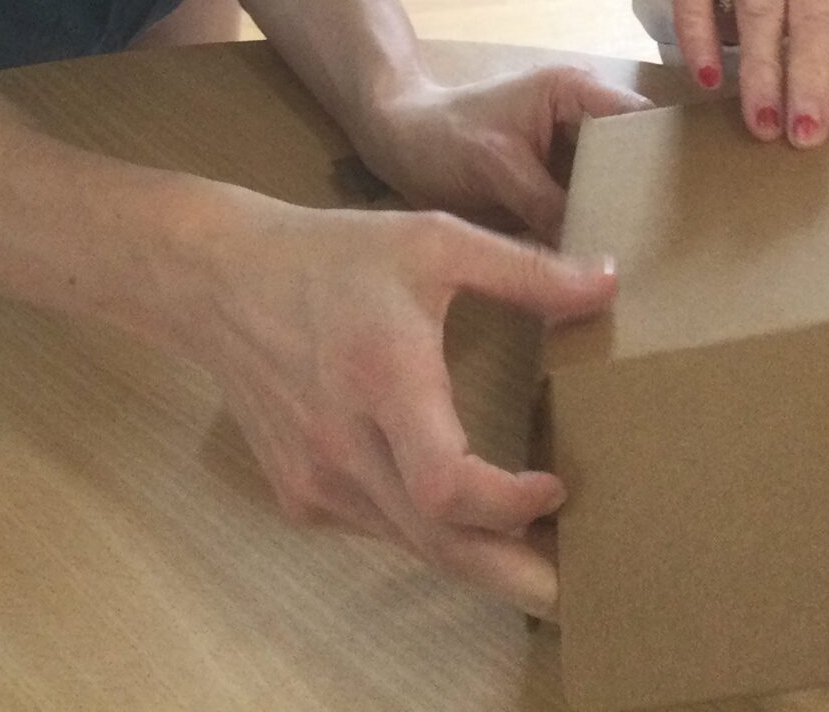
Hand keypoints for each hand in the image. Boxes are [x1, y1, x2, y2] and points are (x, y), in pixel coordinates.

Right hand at [190, 194, 615, 614]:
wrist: (220, 284)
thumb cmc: (335, 256)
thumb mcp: (435, 242)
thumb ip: (526, 270)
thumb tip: (608, 283)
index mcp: (383, 379)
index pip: (446, 484)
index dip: (507, 505)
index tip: (556, 486)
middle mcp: (345, 445)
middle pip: (438, 544)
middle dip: (512, 574)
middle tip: (574, 586)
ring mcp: (316, 480)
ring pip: (411, 545)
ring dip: (476, 558)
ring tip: (540, 557)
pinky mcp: (300, 495)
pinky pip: (379, 529)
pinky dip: (427, 534)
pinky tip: (464, 519)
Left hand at [348, 61, 648, 241]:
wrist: (393, 140)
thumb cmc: (440, 136)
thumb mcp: (497, 167)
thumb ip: (548, 205)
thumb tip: (592, 260)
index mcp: (578, 92)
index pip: (641, 124)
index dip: (666, 163)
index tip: (689, 210)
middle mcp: (584, 120)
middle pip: (635, 161)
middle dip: (649, 202)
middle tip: (675, 251)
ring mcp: (570, 156)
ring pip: (613, 191)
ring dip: (622, 223)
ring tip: (653, 267)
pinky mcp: (553, 186)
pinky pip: (585, 210)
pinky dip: (592, 234)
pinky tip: (606, 269)